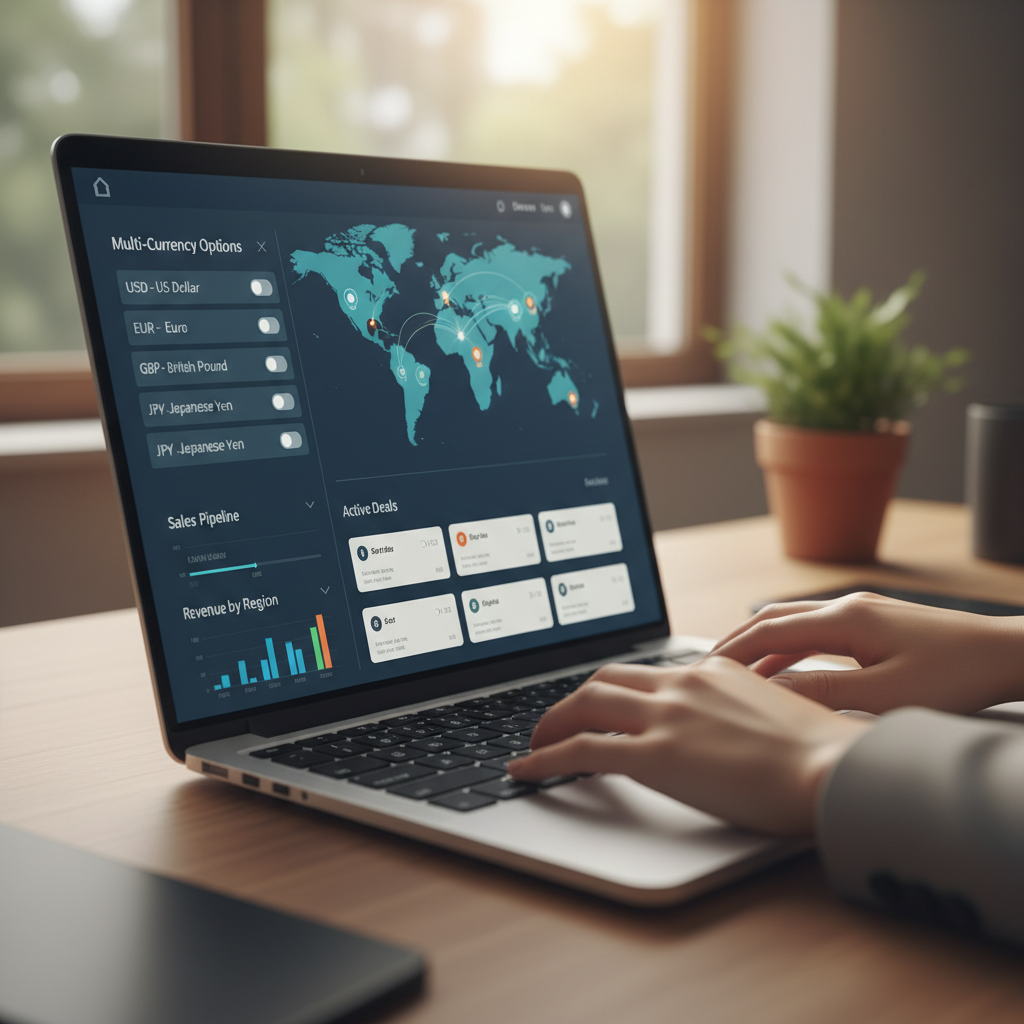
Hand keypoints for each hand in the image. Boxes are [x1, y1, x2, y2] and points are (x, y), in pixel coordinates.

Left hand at [507, 657, 867, 835]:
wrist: (839, 773)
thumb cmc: (825, 757)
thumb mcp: (781, 717)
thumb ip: (745, 713)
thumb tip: (732, 733)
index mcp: (714, 671)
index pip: (647, 671)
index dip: (613, 688)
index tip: (599, 702)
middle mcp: (684, 684)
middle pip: (606, 679)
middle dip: (573, 698)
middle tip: (556, 719)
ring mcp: (667, 716)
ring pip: (585, 704)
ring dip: (551, 722)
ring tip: (535, 743)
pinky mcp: (656, 756)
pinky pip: (581, 750)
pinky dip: (545, 758)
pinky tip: (527, 769)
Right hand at [712, 592, 1023, 714]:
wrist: (1008, 653)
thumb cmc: (955, 676)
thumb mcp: (883, 697)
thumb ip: (821, 694)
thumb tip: (769, 696)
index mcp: (843, 620)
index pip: (766, 631)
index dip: (729, 651)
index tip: (700, 671)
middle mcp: (847, 606)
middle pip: (772, 619)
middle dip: (736, 643)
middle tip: (706, 669)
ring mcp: (863, 611)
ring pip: (794, 623)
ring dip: (762, 645)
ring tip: (737, 673)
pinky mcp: (877, 622)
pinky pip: (816, 629)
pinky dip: (789, 647)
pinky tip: (787, 668)